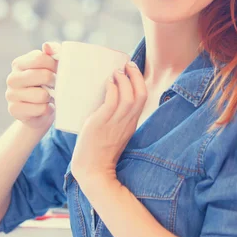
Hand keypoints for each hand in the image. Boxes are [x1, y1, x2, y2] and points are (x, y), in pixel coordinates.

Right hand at [5, 41, 60, 132]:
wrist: (39, 112)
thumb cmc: (46, 85)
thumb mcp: (51, 66)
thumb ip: (52, 52)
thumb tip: (47, 46)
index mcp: (19, 63)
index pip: (40, 58)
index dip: (54, 65)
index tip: (57, 71)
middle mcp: (12, 78)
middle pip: (44, 75)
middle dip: (54, 81)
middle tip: (54, 85)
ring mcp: (11, 95)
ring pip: (43, 95)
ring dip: (50, 97)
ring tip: (48, 97)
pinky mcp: (15, 110)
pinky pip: (41, 109)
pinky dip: (47, 109)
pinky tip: (44, 107)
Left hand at [71, 60, 146, 190]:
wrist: (93, 171)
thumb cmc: (98, 152)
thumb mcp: (113, 133)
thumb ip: (113, 118)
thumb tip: (103, 99)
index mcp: (131, 123)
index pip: (143, 98)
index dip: (140, 81)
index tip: (132, 70)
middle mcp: (127, 122)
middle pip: (141, 94)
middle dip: (136, 75)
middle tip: (127, 65)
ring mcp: (115, 123)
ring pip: (129, 96)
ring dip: (123, 80)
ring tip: (116, 72)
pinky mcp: (102, 123)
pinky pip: (112, 102)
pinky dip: (112, 89)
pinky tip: (108, 82)